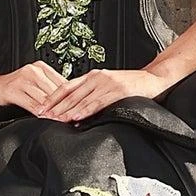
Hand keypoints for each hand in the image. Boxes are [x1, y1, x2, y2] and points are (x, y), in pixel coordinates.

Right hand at [0, 61, 72, 116]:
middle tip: (75, 118)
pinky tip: (44, 119)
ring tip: (63, 121)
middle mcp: (33, 71)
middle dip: (66, 106)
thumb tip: (70, 102)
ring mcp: (23, 79)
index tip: (81, 109)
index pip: (63, 83)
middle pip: (56, 91)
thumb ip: (49, 91)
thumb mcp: (34, 86)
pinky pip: (30, 103)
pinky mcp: (13, 90)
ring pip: (45, 98)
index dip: (72, 98)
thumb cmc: (13, 88)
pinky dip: (39, 112)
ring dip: (55, 111)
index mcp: (42, 68)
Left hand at [38, 67, 170, 122]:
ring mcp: (107, 83)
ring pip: (82, 99)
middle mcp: (97, 77)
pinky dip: (86, 110)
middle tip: (42, 117)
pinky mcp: (118, 90)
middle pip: (70, 93)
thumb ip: (93, 93)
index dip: (52, 98)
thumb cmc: (132, 85)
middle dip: (55, 107)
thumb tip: (76, 108)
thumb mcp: (108, 86)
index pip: (66, 87)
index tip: (40, 108)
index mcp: (92, 75)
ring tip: (55, 120)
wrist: (154, 79)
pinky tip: (77, 117)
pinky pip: (98, 102)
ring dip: (67, 110)